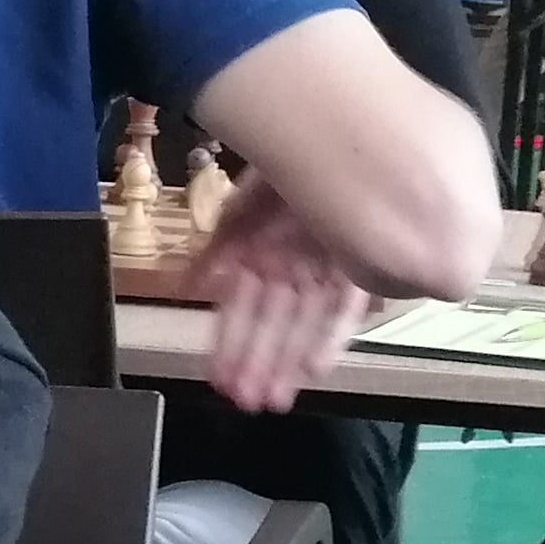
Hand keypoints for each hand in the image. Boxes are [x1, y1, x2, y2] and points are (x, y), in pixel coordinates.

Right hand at [189, 177, 376, 411]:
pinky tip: (314, 368)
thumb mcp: (241, 207)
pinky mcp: (356, 272)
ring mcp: (323, 272)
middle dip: (256, 364)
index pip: (240, 309)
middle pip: (270, 326)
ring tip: (273, 398)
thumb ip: (216, 248)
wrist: (334, 143)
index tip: (217, 377)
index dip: (228, 344)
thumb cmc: (284, 170)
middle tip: (245, 400)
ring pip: (302, 327)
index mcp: (259, 254)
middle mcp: (290, 268)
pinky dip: (329, 340)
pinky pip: (342, 313)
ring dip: (285, 362)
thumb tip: (188, 285)